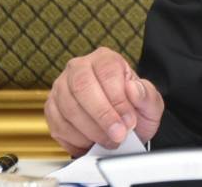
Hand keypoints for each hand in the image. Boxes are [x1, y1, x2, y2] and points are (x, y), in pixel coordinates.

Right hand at [45, 46, 164, 155]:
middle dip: (102, 116)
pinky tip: (92, 142)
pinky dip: (76, 139)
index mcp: (105, 59)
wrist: (120, 126)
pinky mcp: (51, 108)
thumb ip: (146, 95)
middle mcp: (79, 68)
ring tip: (109, 141)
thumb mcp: (150, 103)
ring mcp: (61, 87)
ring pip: (69, 108)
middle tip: (117, 135)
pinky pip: (58, 125)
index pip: (107, 73)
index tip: (129, 121)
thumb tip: (133, 89)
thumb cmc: (134, 110)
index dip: (118, 100)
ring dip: (91, 131)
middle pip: (82, 87)